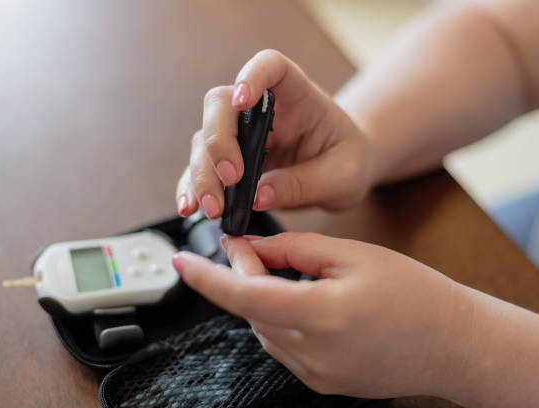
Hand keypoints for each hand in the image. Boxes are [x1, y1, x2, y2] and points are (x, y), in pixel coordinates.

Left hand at [171, 232, 471, 398]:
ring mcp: (316, 375)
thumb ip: (294, 249)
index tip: (182, 261)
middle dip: (244, 276)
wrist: (454, 343)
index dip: (207, 279)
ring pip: (264, 329)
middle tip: (251, 247)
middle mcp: (313, 353)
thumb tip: (253, 245)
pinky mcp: (322, 383)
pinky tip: (301, 300)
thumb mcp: (353, 255)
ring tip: (284, 272)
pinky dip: (280, 320)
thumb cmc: (414, 294)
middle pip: (252, 310)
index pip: (244, 296)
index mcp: (321, 315)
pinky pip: (284, 347)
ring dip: (262, 298)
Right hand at [176, 49, 375, 218]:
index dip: (253, 75)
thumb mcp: (343, 176)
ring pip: (203, 139)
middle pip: (221, 106)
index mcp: (297, 96)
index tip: (242, 99)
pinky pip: (201, 169)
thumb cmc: (348, 162)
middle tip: (232, 179)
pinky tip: (191, 208)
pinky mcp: (229, 161)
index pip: (271, 66)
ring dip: (202, 173)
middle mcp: (261, 109)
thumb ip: (304, 183)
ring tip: (213, 209)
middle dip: (218, 142)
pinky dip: (192, 188)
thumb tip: (258, 196)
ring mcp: (241, 135)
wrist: (343, 176)